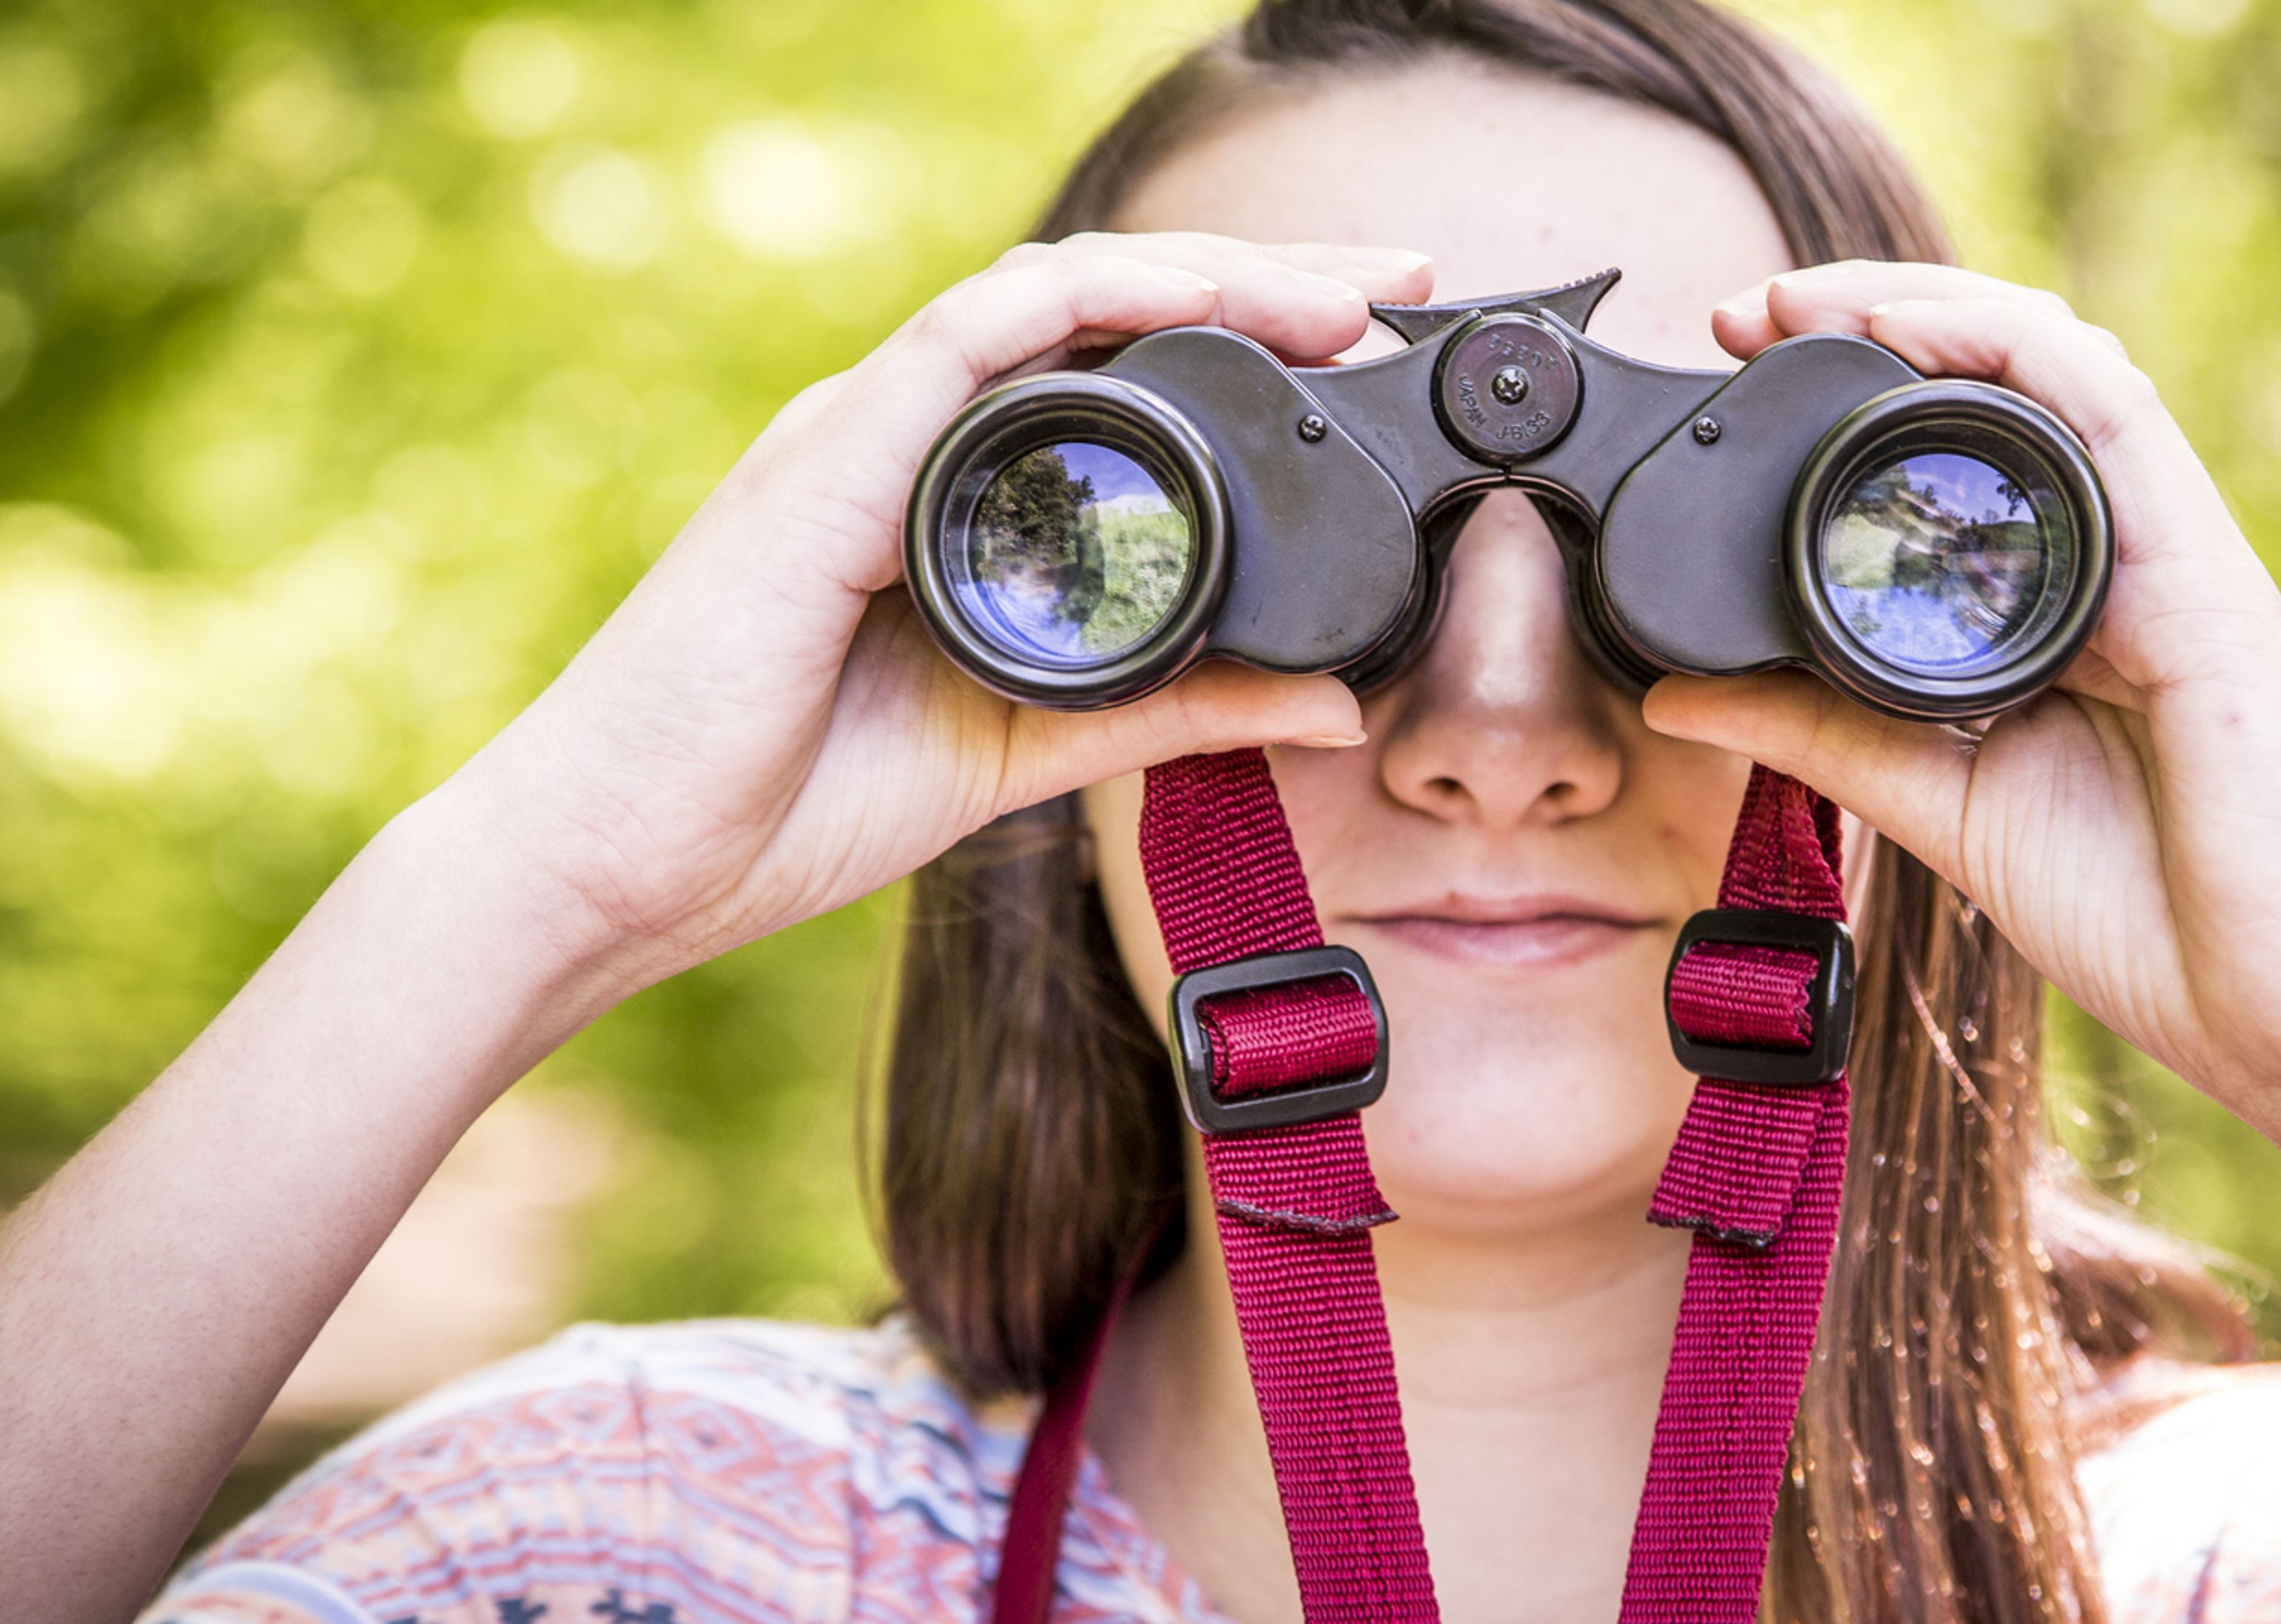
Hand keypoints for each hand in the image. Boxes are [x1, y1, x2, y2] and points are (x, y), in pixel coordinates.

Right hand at [439, 233, 1431, 991]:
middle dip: (1262, 279)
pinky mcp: (825, 461)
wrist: (615, 865)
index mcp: (952, 491)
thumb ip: (1173, 710)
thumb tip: (1330, 703)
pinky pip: (968, 341)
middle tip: (1399, 282)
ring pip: (1054, 295)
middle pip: (1107, 307)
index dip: (1252, 339)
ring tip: (1334, 293)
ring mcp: (862, 433)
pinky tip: (1190, 298)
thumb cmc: (783, 802)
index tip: (1375, 353)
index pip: (1121, 373)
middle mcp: (910, 437)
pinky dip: (1085, 306)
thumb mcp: (1030, 745)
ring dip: (1204, 276)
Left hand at [1646, 260, 2280, 1150]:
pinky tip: (1929, 334)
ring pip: (2061, 368)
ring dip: (1932, 309)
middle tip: (1744, 313)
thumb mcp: (1942, 804)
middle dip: (1871, 316)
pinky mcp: (2203, 580)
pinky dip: (2020, 360)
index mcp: (2059, 603)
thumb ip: (1821, 735)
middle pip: (2004, 378)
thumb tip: (1678, 696)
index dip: (1848, 384)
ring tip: (1814, 297)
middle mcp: (2117, 557)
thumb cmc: (2157, 918)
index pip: (1958, 446)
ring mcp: (2167, 557)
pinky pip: (2117, 424)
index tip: (1732, 368)